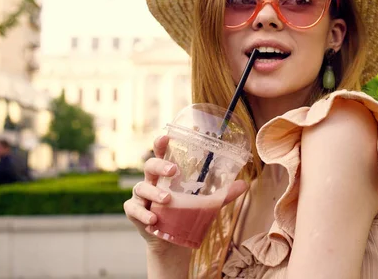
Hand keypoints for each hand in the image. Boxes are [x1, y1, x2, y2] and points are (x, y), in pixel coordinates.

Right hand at [123, 135, 248, 252]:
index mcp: (166, 173)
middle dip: (160, 165)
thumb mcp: (206, 203)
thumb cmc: (185, 213)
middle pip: (150, 166)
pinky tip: (153, 220)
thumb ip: (223, 194)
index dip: (161, 143)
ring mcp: (141, 196)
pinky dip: (143, 214)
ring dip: (154, 192)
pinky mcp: (134, 212)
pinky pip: (134, 210)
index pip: (162, 153)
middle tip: (174, 170)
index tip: (165, 137)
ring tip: (168, 200)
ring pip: (142, 187)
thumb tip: (244, 185)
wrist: (170, 240)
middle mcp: (152, 180)